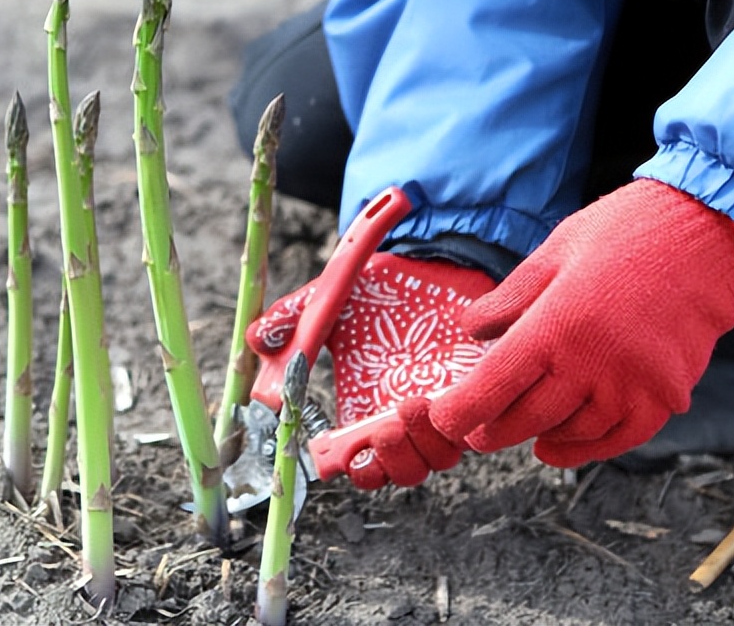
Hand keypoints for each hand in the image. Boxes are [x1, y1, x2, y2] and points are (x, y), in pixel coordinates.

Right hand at [247, 252, 495, 487]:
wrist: (430, 261)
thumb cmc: (378, 288)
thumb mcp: (327, 301)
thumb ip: (292, 321)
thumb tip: (256, 340)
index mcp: (361, 408)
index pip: (354, 463)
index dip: (347, 468)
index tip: (337, 454)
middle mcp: (399, 416)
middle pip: (399, 472)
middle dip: (389, 463)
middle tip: (380, 432)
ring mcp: (440, 407)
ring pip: (437, 459)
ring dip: (420, 445)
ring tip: (409, 406)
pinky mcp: (476, 391)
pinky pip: (474, 430)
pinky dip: (457, 425)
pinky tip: (438, 396)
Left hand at [430, 180, 733, 467]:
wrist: (702, 231)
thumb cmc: (621, 233)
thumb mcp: (549, 255)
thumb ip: (506, 301)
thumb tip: (470, 331)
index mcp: (554, 327)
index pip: (492, 388)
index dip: (460, 412)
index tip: (443, 418)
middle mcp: (593, 364)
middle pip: (524, 419)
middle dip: (489, 430)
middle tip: (471, 431)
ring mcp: (633, 385)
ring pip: (569, 432)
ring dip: (535, 436)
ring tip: (514, 429)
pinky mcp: (666, 394)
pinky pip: (619, 439)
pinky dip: (585, 447)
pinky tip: (558, 444)